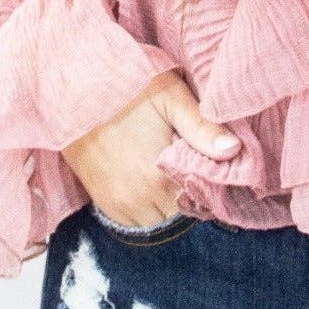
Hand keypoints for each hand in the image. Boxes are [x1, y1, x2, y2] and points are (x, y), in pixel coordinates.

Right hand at [61, 72, 239, 227]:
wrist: (73, 89)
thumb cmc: (126, 86)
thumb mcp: (170, 97)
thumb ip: (203, 128)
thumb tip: (234, 152)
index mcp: (159, 176)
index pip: (200, 200)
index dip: (209, 182)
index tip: (210, 163)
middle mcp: (138, 199)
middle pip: (181, 212)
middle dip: (189, 192)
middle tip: (189, 162)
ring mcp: (118, 204)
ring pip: (159, 219)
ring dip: (168, 202)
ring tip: (167, 169)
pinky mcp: (103, 202)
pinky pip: (135, 222)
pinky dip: (147, 207)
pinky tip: (149, 178)